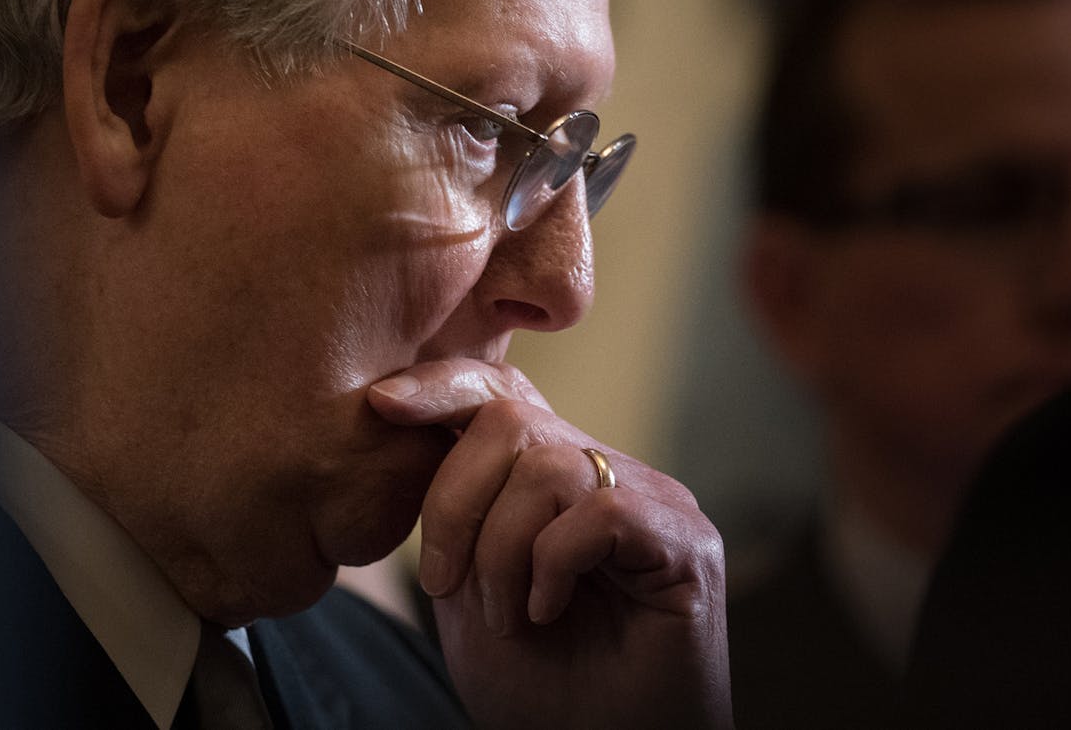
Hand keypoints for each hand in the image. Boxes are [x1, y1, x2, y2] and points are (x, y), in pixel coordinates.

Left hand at [368, 359, 731, 729]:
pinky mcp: (690, 542)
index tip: (380, 406)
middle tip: (447, 583)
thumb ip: (452, 510)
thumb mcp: (466, 586)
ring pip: (549, 466)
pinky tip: (547, 611)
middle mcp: (607, 471)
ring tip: (506, 616)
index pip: (501, 392)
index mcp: (554, 474)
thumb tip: (406, 424)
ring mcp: (654, 500)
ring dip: (502, 551)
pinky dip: (554, 565)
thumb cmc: (537, 684)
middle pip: (512, 418)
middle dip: (455, 500)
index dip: (440, 386)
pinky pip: (604, 513)